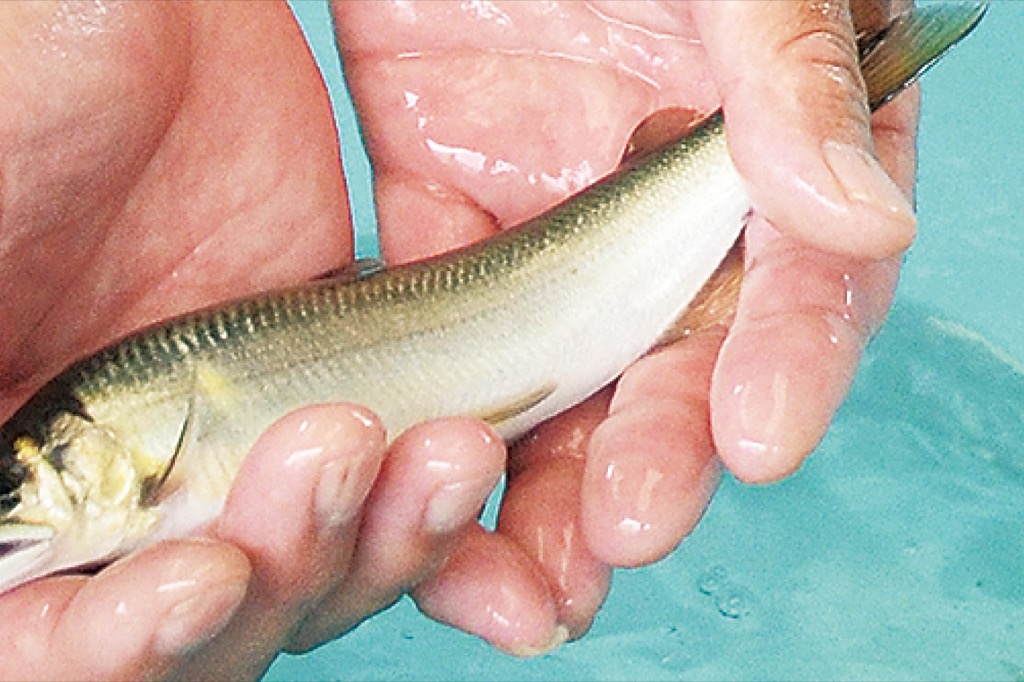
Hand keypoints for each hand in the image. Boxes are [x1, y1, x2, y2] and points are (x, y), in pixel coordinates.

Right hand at [0, 3, 505, 678]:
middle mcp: (107, 487)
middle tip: (331, 450)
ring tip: (436, 445)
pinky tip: (467, 445)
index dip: (113, 646)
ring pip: (307, 567)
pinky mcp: (315, 390)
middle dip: (274, 574)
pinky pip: (383, 484)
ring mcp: (222, 445)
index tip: (199, 575)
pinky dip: (428, 493)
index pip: (28, 640)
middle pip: (199, 624)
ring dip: (376, 539)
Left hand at [330, 0, 917, 645]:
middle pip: (677, 353)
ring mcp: (553, 213)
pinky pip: (445, 325)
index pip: (798, 269)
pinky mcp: (444, 209)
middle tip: (625, 532)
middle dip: (657, 447)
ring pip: (564, 369)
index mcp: (764, 134)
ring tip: (530, 576)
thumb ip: (789, 65)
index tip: (752, 439)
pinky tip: (426, 475)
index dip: (786, 357)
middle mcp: (666, 198)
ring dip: (551, 474)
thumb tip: (861, 217)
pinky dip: (443, 408)